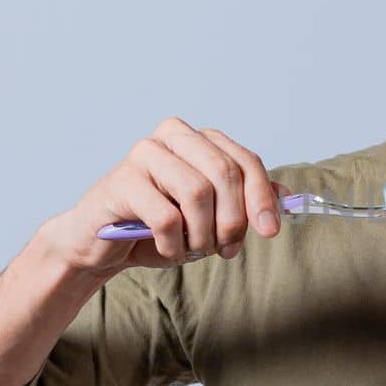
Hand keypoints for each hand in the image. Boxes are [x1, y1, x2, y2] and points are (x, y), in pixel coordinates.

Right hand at [40, 116, 287, 274]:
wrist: (100, 245)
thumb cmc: (157, 226)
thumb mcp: (210, 216)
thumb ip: (245, 202)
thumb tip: (285, 198)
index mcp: (199, 139)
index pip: (245, 160)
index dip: (262, 198)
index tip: (270, 231)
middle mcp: (172, 136)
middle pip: (225, 173)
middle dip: (233, 220)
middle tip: (225, 249)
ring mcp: (144, 154)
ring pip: (197, 193)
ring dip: (202, 235)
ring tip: (192, 250)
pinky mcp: (121, 180)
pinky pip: (166, 216)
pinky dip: (174, 243)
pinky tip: (167, 249)